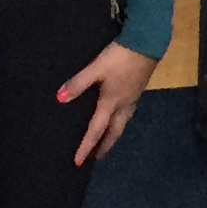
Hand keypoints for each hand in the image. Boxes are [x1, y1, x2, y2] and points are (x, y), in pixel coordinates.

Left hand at [58, 39, 158, 164]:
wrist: (147, 44)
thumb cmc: (120, 58)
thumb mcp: (96, 68)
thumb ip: (78, 83)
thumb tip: (59, 99)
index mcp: (110, 103)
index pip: (96, 131)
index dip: (86, 147)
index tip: (78, 163)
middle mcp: (123, 105)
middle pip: (114, 132)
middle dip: (105, 147)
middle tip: (96, 158)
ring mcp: (132, 98)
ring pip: (122, 124)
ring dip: (114, 136)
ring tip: (107, 141)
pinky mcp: (138, 90)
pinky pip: (127, 114)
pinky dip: (120, 122)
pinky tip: (119, 116)